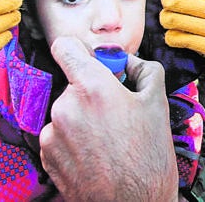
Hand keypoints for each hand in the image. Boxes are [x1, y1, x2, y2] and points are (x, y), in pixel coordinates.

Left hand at [38, 38, 177, 201]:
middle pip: (74, 83)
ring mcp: (52, 132)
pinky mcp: (46, 155)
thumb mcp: (158, 103)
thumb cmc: (148, 158)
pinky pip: (59, 133)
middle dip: (93, 91)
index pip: (66, 47)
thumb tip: (130, 62)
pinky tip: (97, 153)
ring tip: (110, 138)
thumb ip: (144, 70)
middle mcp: (65, 106)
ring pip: (68, 110)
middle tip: (119, 111)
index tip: (94, 61)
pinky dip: (75, 138)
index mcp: (92, 87)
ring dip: (84, 117)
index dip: (80, 50)